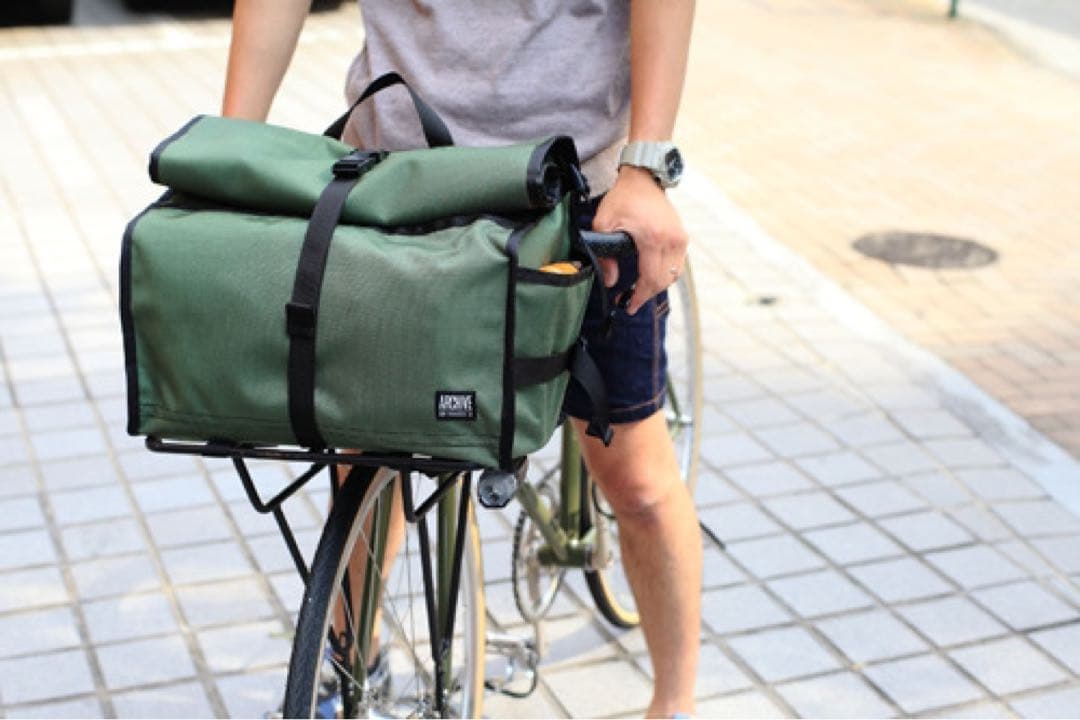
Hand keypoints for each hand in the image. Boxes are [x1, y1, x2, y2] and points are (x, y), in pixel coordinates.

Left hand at [593, 165, 688, 314]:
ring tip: (639, 290)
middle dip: (646, 294)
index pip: (650, 278)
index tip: (629, 305)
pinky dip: (665, 274)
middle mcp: (671, 240)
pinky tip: (650, 276)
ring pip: (673, 275)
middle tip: (629, 300)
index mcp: (652, 238)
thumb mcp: (603, 224)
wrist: (643, 179)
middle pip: (663, 281)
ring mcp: (680, 238)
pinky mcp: (682, 237)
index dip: (640, 296)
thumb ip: (604, 256)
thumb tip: (611, 281)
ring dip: (657, 286)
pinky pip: (677, 265)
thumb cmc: (623, 199)